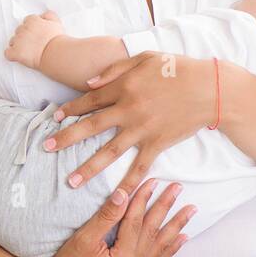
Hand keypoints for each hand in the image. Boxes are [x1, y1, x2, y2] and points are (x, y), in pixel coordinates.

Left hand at [3, 10, 63, 69]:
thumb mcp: (56, 22)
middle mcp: (23, 29)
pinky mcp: (15, 52)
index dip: (31, 28)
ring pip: (12, 41)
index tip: (35, 34)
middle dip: (24, 36)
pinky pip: (8, 53)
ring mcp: (18, 41)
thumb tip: (43, 15)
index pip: (27, 21)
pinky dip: (12, 55)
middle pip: (19, 31)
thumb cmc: (57, 40)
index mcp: (32, 21)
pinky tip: (19, 57)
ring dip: (18, 45)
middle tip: (32, 43)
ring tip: (27, 51)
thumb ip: (48, 15)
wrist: (55, 53)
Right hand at [32, 177, 193, 256]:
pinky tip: (181, 238)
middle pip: (153, 232)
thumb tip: (123, 193)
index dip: (144, 199)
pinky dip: (170, 249)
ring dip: (176, 226)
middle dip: (166, 207)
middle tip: (178, 188)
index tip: (153, 181)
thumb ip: (106, 216)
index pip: (136, 222)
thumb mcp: (84, 238)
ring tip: (190, 211)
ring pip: (160, 246)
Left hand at [45, 51, 218, 199]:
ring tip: (71, 181)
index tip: (55, 118)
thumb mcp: (144, 57)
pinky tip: (115, 198)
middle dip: (66, 138)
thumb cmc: (177, 69)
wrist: (209, 89)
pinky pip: (139, 167)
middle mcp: (129, 109)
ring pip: (109, 151)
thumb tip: (88, 84)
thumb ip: (114, 70)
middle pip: (91, 126)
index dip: (70, 109)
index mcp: (124, 86)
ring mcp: (142, 129)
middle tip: (46, 148)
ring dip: (88, 167)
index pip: (90, 100)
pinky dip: (127, 184)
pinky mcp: (157, 144)